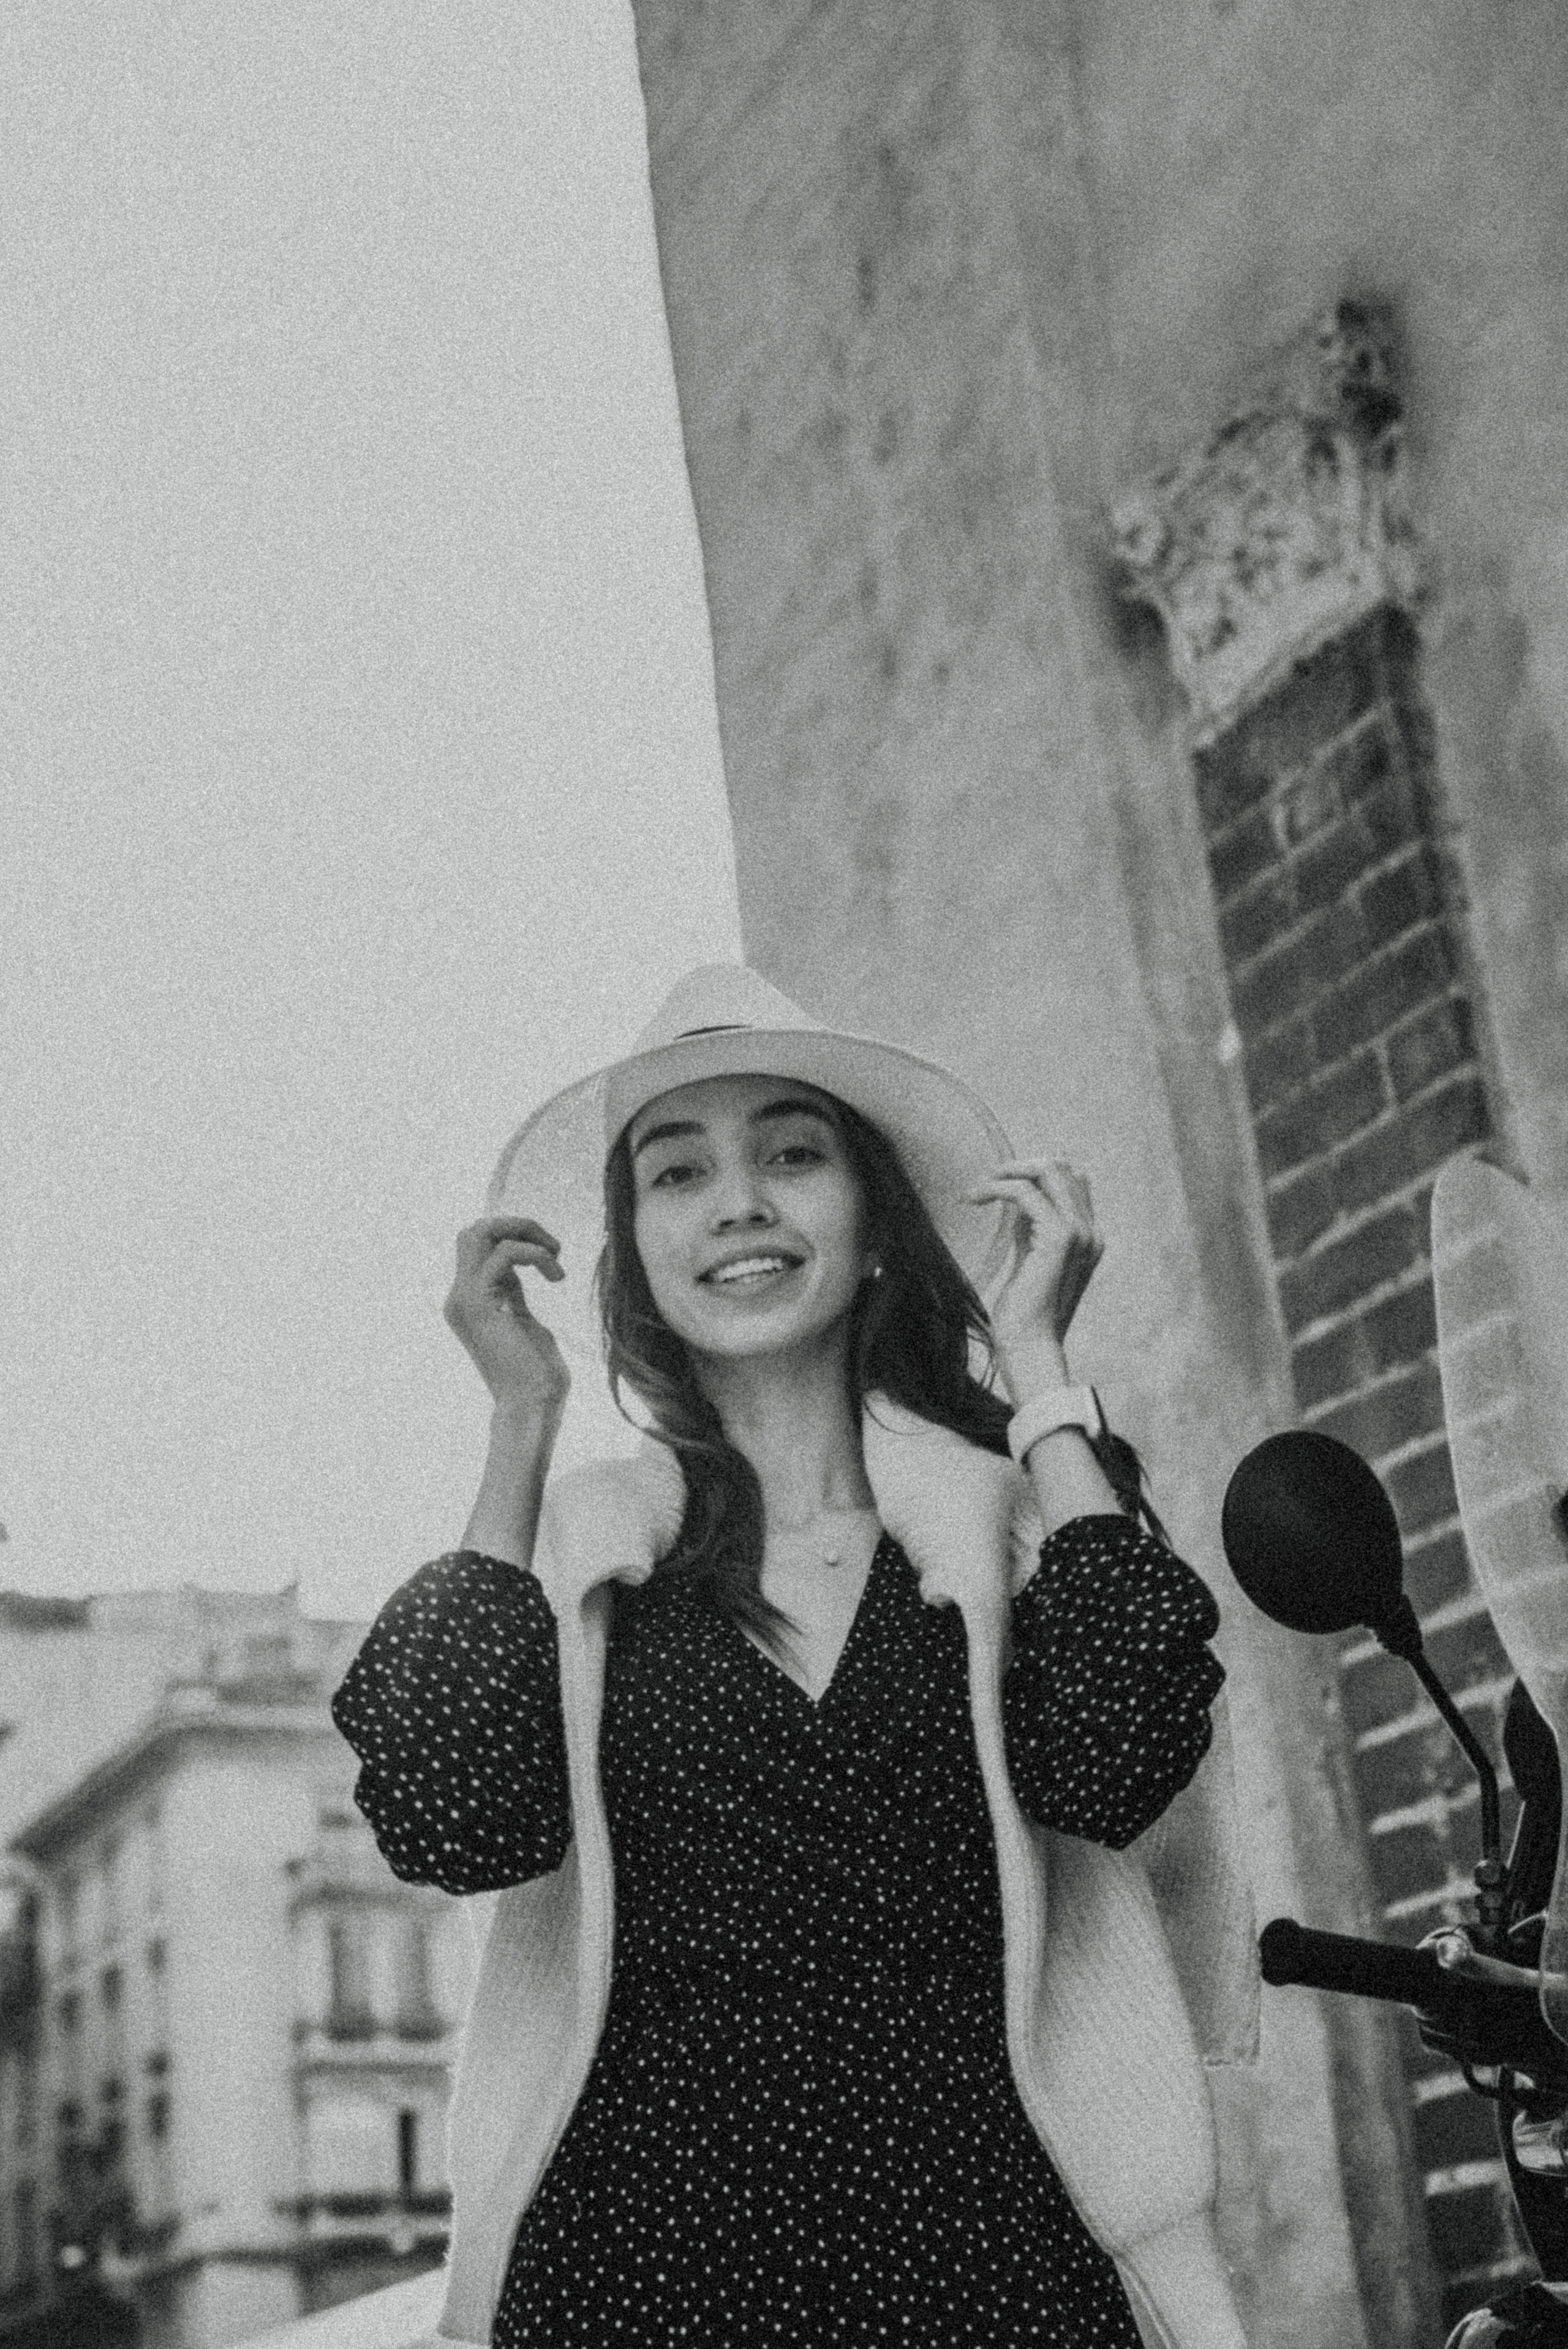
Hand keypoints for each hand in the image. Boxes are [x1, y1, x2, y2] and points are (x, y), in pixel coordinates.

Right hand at [444, 1217, 570, 1419]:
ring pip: (481, 1232)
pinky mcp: (480, 1305)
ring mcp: (465, 1300)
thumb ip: (513, 1293)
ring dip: (526, 1233)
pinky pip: (503, 1253)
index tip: (551, 1256)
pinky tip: (556, 1275)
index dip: (515, 1237)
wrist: (532, 1407)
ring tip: (556, 1257)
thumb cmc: (537, 1375)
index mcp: (470, 1300)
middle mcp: (460, 1297)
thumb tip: (521, 1263)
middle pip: (472, 1231)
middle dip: (516, 1225)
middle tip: (552, 1247)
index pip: (479, 1245)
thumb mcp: (524, 1321)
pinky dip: (535, 1254)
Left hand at [967, 1160, 1103, 1400]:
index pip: (1072, 1179)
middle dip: (1019, 1165)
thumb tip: (1016, 1196)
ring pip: (1048, 1170)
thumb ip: (1031, 1227)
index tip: (1001, 1185)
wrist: (1031, 1345)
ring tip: (977, 1191)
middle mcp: (1091, 1231)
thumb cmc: (1025, 1311)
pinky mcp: (1060, 1238)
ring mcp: (1080, 1232)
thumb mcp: (1031, 1258)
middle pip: (1062, 1167)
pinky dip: (997, 1188)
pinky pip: (1026, 1192)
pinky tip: (975, 1199)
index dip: (1035, 1172)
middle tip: (985, 1181)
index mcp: (1089, 1237)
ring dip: (1006, 1172)